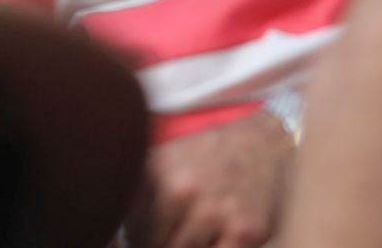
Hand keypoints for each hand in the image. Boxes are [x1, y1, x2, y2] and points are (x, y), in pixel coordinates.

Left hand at [131, 111, 291, 247]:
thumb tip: (119, 229)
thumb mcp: (163, 159)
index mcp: (158, 172)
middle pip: (155, 244)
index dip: (135, 239)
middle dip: (155, 246)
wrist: (262, 143)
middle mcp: (184, 190)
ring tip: (185, 238)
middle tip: (160, 241)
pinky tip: (209, 242)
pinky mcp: (246, 231)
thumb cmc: (207, 155)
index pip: (133, 227)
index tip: (139, 240)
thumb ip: (139, 191)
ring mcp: (216, 212)